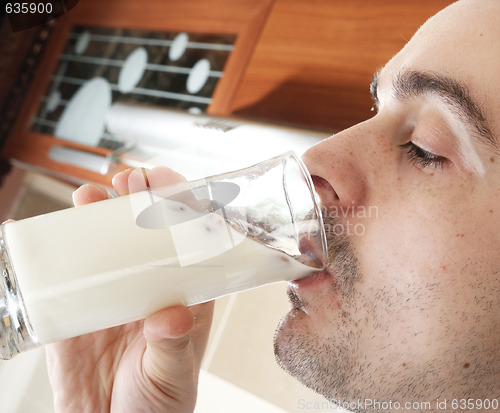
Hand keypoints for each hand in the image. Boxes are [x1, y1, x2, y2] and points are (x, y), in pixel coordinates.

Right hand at [45, 167, 213, 412]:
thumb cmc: (157, 405)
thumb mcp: (171, 374)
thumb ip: (173, 345)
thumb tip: (172, 315)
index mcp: (182, 296)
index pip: (188, 241)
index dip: (181, 208)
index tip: (169, 183)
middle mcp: (147, 287)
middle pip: (145, 232)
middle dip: (137, 199)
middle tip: (129, 179)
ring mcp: (109, 296)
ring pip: (104, 244)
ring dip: (96, 215)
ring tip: (89, 196)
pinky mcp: (74, 312)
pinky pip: (62, 276)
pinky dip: (50, 251)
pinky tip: (40, 232)